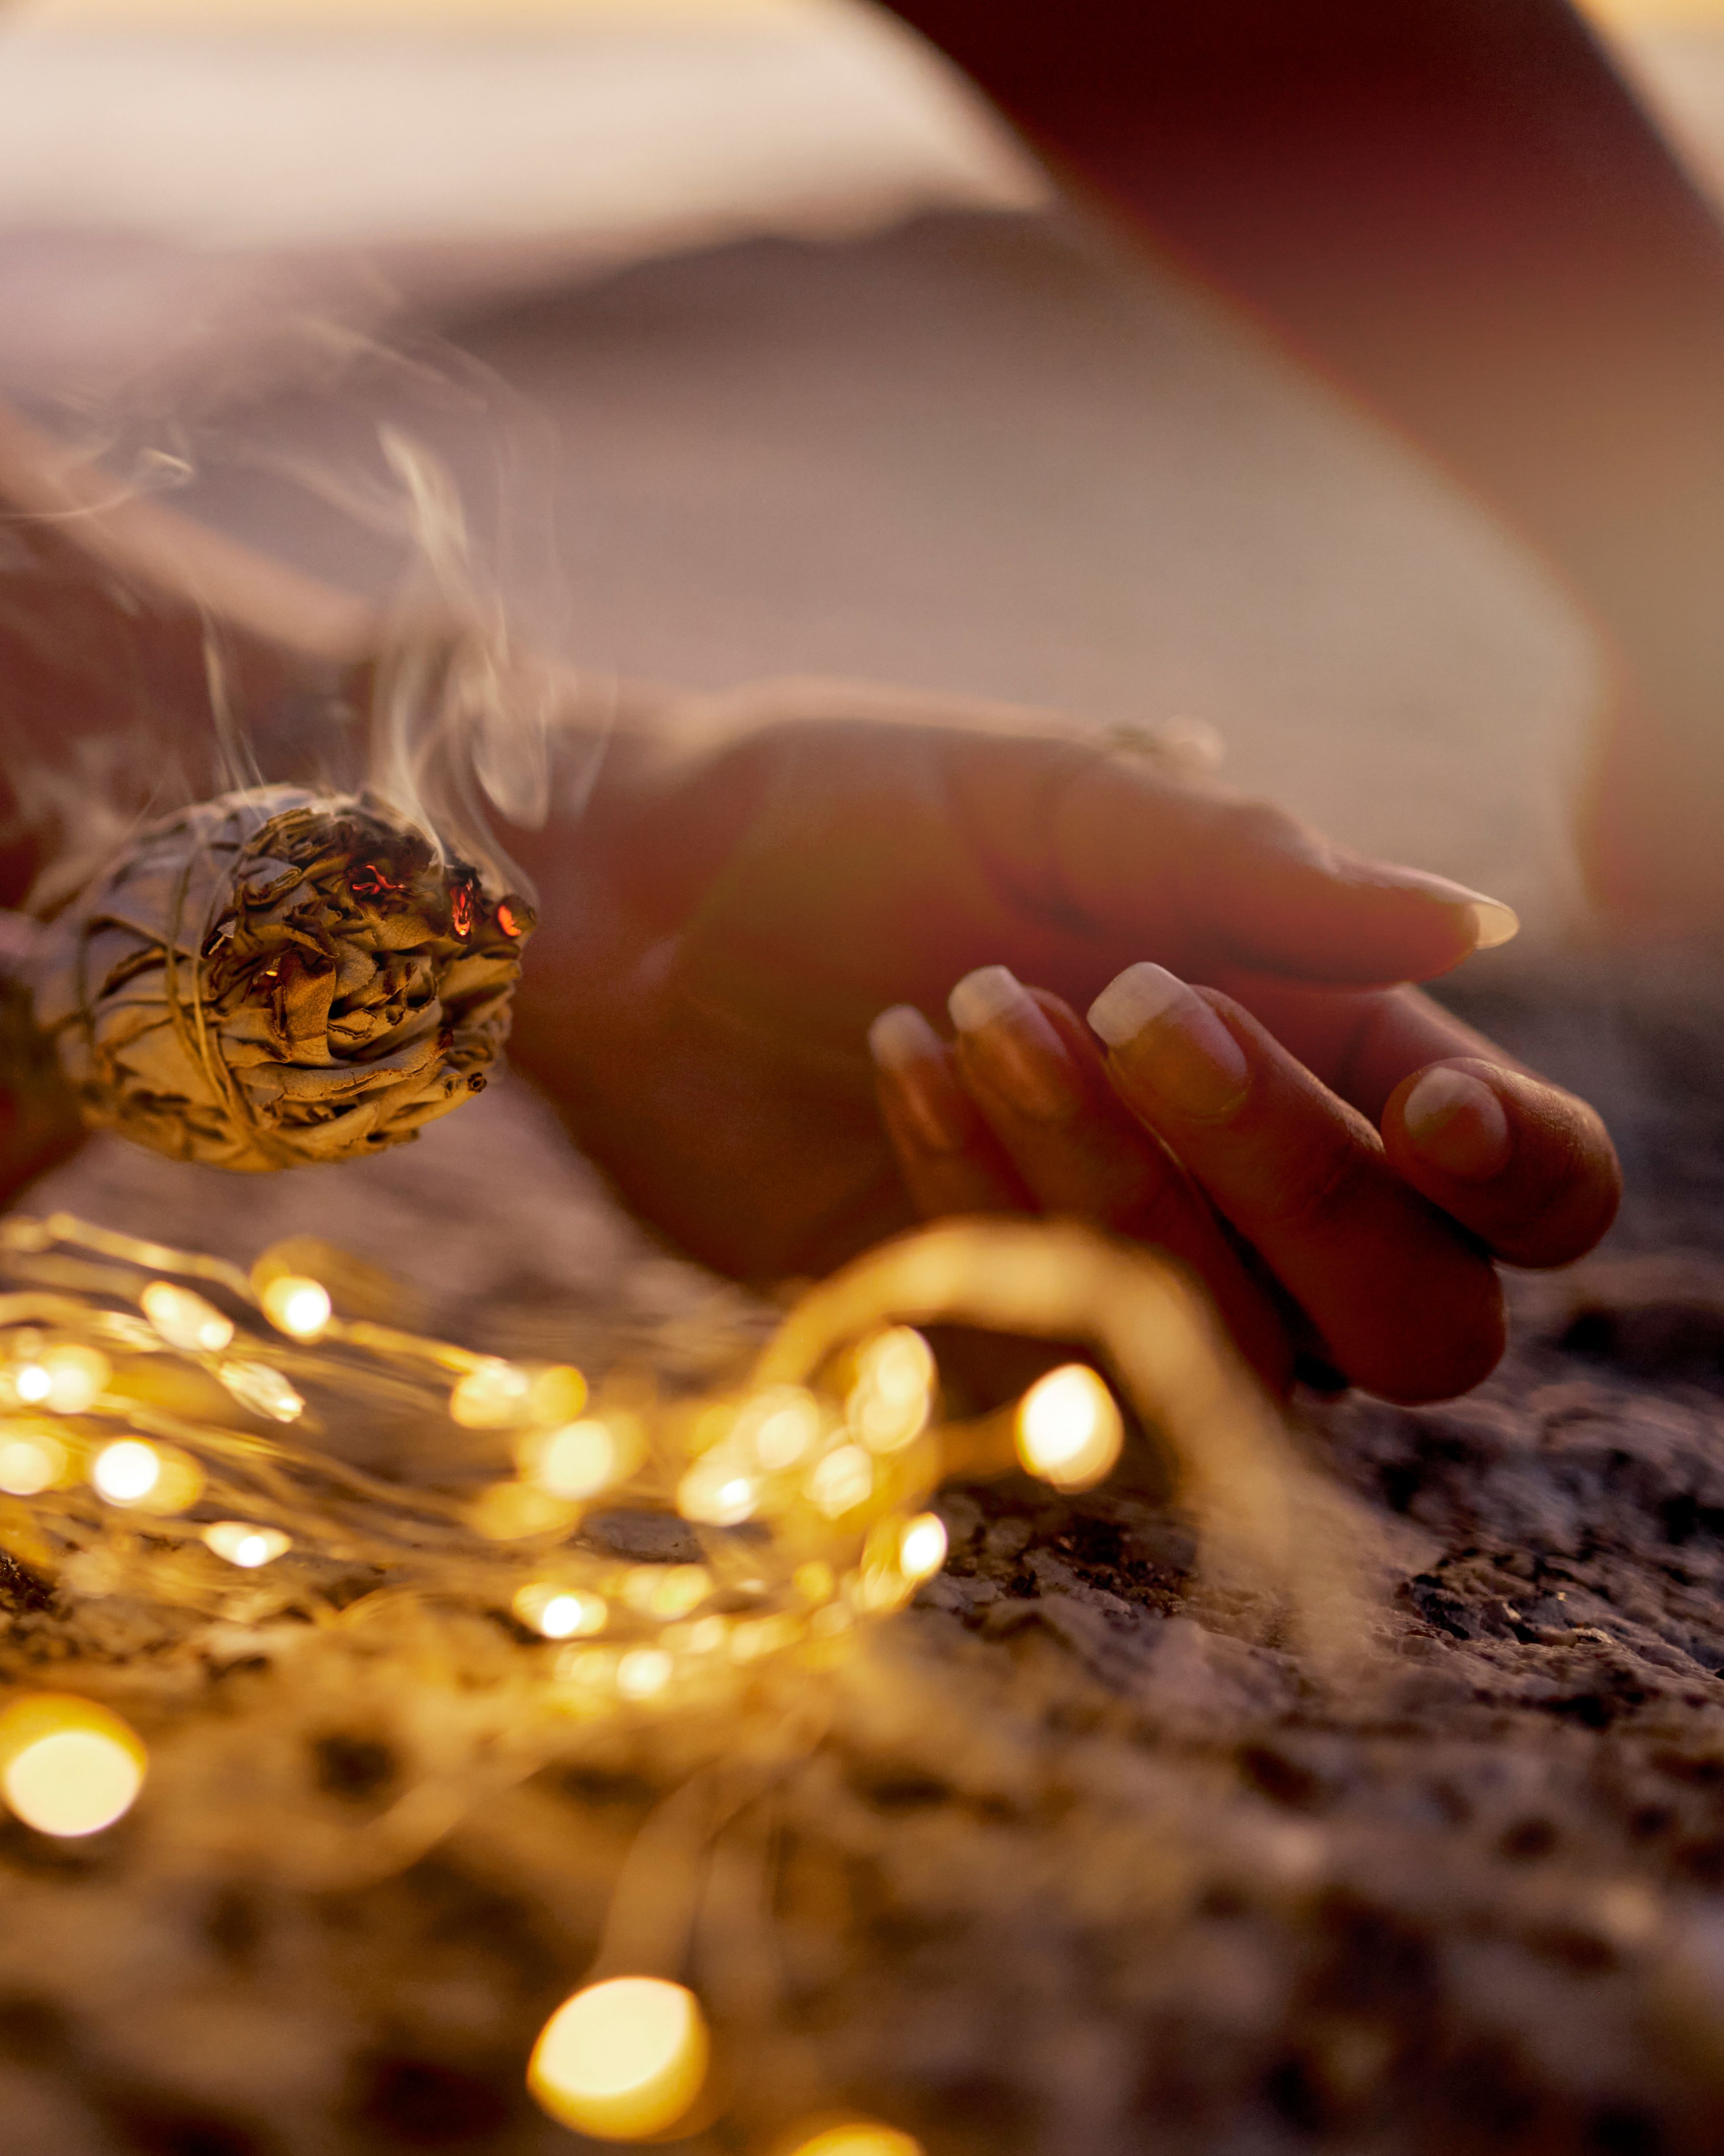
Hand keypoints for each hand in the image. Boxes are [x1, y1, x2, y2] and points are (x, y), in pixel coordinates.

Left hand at [507, 690, 1619, 1401]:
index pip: (1527, 1187)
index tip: (1437, 1109)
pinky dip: (979, 1202)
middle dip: (1292, 1175)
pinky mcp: (974, 1348)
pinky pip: (1049, 1358)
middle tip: (1127, 1008)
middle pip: (1414, 1318)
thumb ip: (1248, 869)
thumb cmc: (840, 819)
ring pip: (1230, 1348)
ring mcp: (1117, 1289)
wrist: (627, 905)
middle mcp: (1251, 1196)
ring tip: (964, 1000)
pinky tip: (898, 1060)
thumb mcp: (1045, 796)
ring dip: (1103, 1172)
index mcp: (1326, 1045)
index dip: (1526, 1178)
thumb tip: (1477, 922)